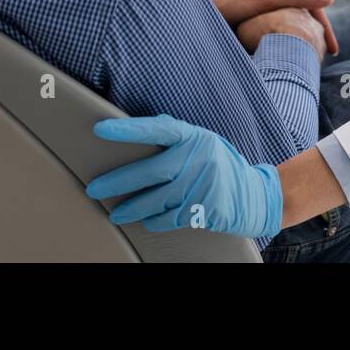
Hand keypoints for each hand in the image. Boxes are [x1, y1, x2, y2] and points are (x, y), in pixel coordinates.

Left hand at [87, 115, 281, 238]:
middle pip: (150, 170)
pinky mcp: (204, 209)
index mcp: (193, 136)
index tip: (100, 129)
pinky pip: (169, 217)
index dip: (128, 129)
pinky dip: (154, 221)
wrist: (255, 194)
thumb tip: (136, 132)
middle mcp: (198, 158)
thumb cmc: (219, 164)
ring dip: (131, 208)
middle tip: (94, 189)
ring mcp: (201, 185)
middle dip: (117, 181)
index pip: (156, 129)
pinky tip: (146, 220)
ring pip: (156, 199)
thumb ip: (175, 137)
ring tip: (115, 213)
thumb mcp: (202, 142)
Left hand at [207, 0, 337, 54]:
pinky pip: (274, 31)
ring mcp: (261, 7)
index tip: (332, 51)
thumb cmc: (227, 5)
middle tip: (325, 59)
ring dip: (300, 40)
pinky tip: (285, 56)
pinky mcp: (250, 19)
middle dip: (314, 35)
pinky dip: (284, 42)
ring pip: (289, 24)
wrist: (192, 14)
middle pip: (301, 16)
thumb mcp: (265, 0)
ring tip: (308, 60)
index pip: (311, 6)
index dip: (324, 29)